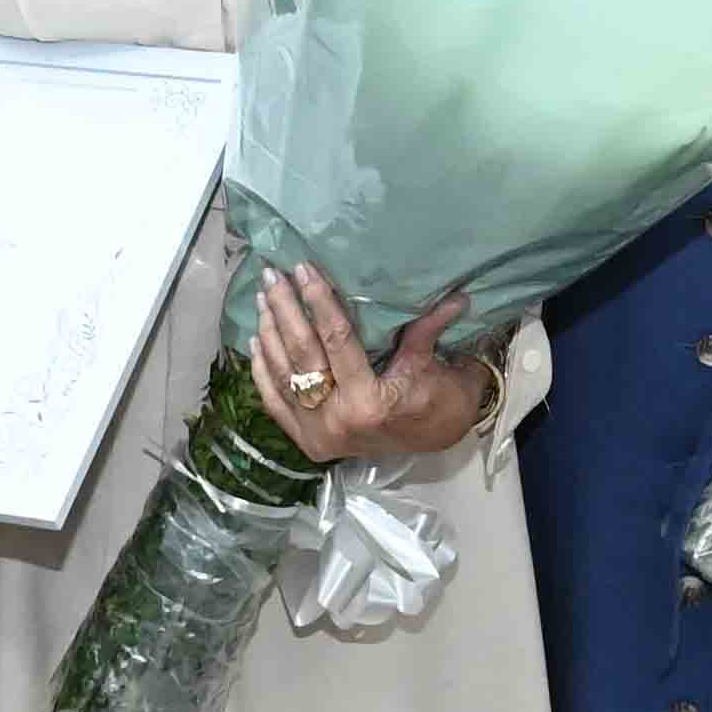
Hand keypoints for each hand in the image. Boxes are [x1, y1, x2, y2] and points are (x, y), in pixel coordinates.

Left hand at [252, 265, 487, 465]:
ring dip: (269, 333)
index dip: (319, 301)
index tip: (304, 268)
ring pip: (282, 375)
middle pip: (301, 354)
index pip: (337, 340)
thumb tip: (455, 295)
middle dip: (285, 310)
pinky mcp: (306, 441)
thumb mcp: (432, 364)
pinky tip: (256, 339)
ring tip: (263, 297)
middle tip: (273, 275)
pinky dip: (263, 370)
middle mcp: (336, 421)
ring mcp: (317, 434)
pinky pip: (275, 402)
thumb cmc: (438, 402)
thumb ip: (428, 330)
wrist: (435, 443)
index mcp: (369, 402)